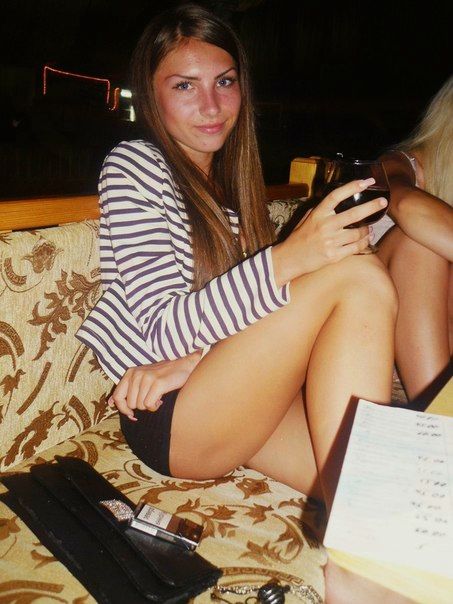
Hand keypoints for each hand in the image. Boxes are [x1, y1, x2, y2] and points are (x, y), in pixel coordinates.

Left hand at [108, 351, 201, 419]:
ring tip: (157, 396)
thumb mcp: (141, 378)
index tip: (132, 414)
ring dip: (150, 405)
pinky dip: (156, 406)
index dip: (123, 409)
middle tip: (151, 398)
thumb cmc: (162, 375)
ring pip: (140, 406)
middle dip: (141, 406)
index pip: (117, 397)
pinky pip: (149, 405)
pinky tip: (161, 398)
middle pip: (130, 404)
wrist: (183, 365)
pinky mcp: (157, 383)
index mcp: (130, 373)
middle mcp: (136, 374)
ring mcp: (146, 378)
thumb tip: (110, 402)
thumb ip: (126, 389)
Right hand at [272, 178, 387, 284]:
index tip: (366, 181)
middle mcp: (325, 226)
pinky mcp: (334, 255)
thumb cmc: (300, 237)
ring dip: (368, 229)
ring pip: (358, 233)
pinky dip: (365, 242)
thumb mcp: (307, 218)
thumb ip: (322, 210)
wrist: (291, 259)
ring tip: (371, 227)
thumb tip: (340, 200)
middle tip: (383, 201)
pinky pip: (356, 247)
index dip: (352, 187)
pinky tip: (368, 238)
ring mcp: (330, 241)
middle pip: (354, 214)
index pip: (336, 196)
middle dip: (372, 206)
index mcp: (318, 214)